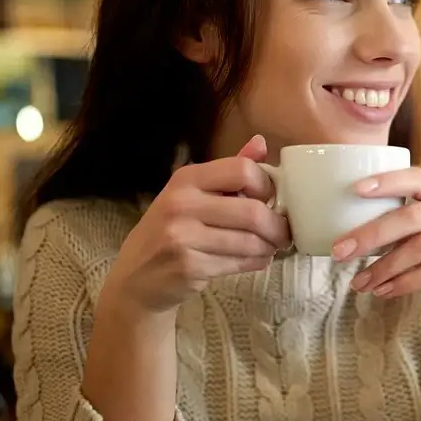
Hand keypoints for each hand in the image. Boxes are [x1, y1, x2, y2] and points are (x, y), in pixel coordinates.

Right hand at [100, 135, 291, 318]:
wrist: (136, 277)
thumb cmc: (172, 231)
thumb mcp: (193, 194)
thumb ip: (229, 171)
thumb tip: (261, 142)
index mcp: (187, 178)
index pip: (242, 170)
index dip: (267, 186)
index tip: (272, 199)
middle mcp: (181, 203)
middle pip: (252, 211)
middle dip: (277, 226)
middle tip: (284, 233)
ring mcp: (182, 236)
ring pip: (250, 241)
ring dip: (269, 247)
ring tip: (270, 247)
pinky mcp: (188, 266)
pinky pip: (239, 263)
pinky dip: (256, 263)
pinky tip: (256, 260)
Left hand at [333, 168, 420, 330]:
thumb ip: (409, 234)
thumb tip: (355, 237)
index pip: (418, 178)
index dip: (387, 181)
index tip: (354, 190)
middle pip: (413, 214)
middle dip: (372, 233)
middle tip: (340, 251)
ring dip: (385, 266)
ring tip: (359, 283)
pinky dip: (406, 283)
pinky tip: (385, 292)